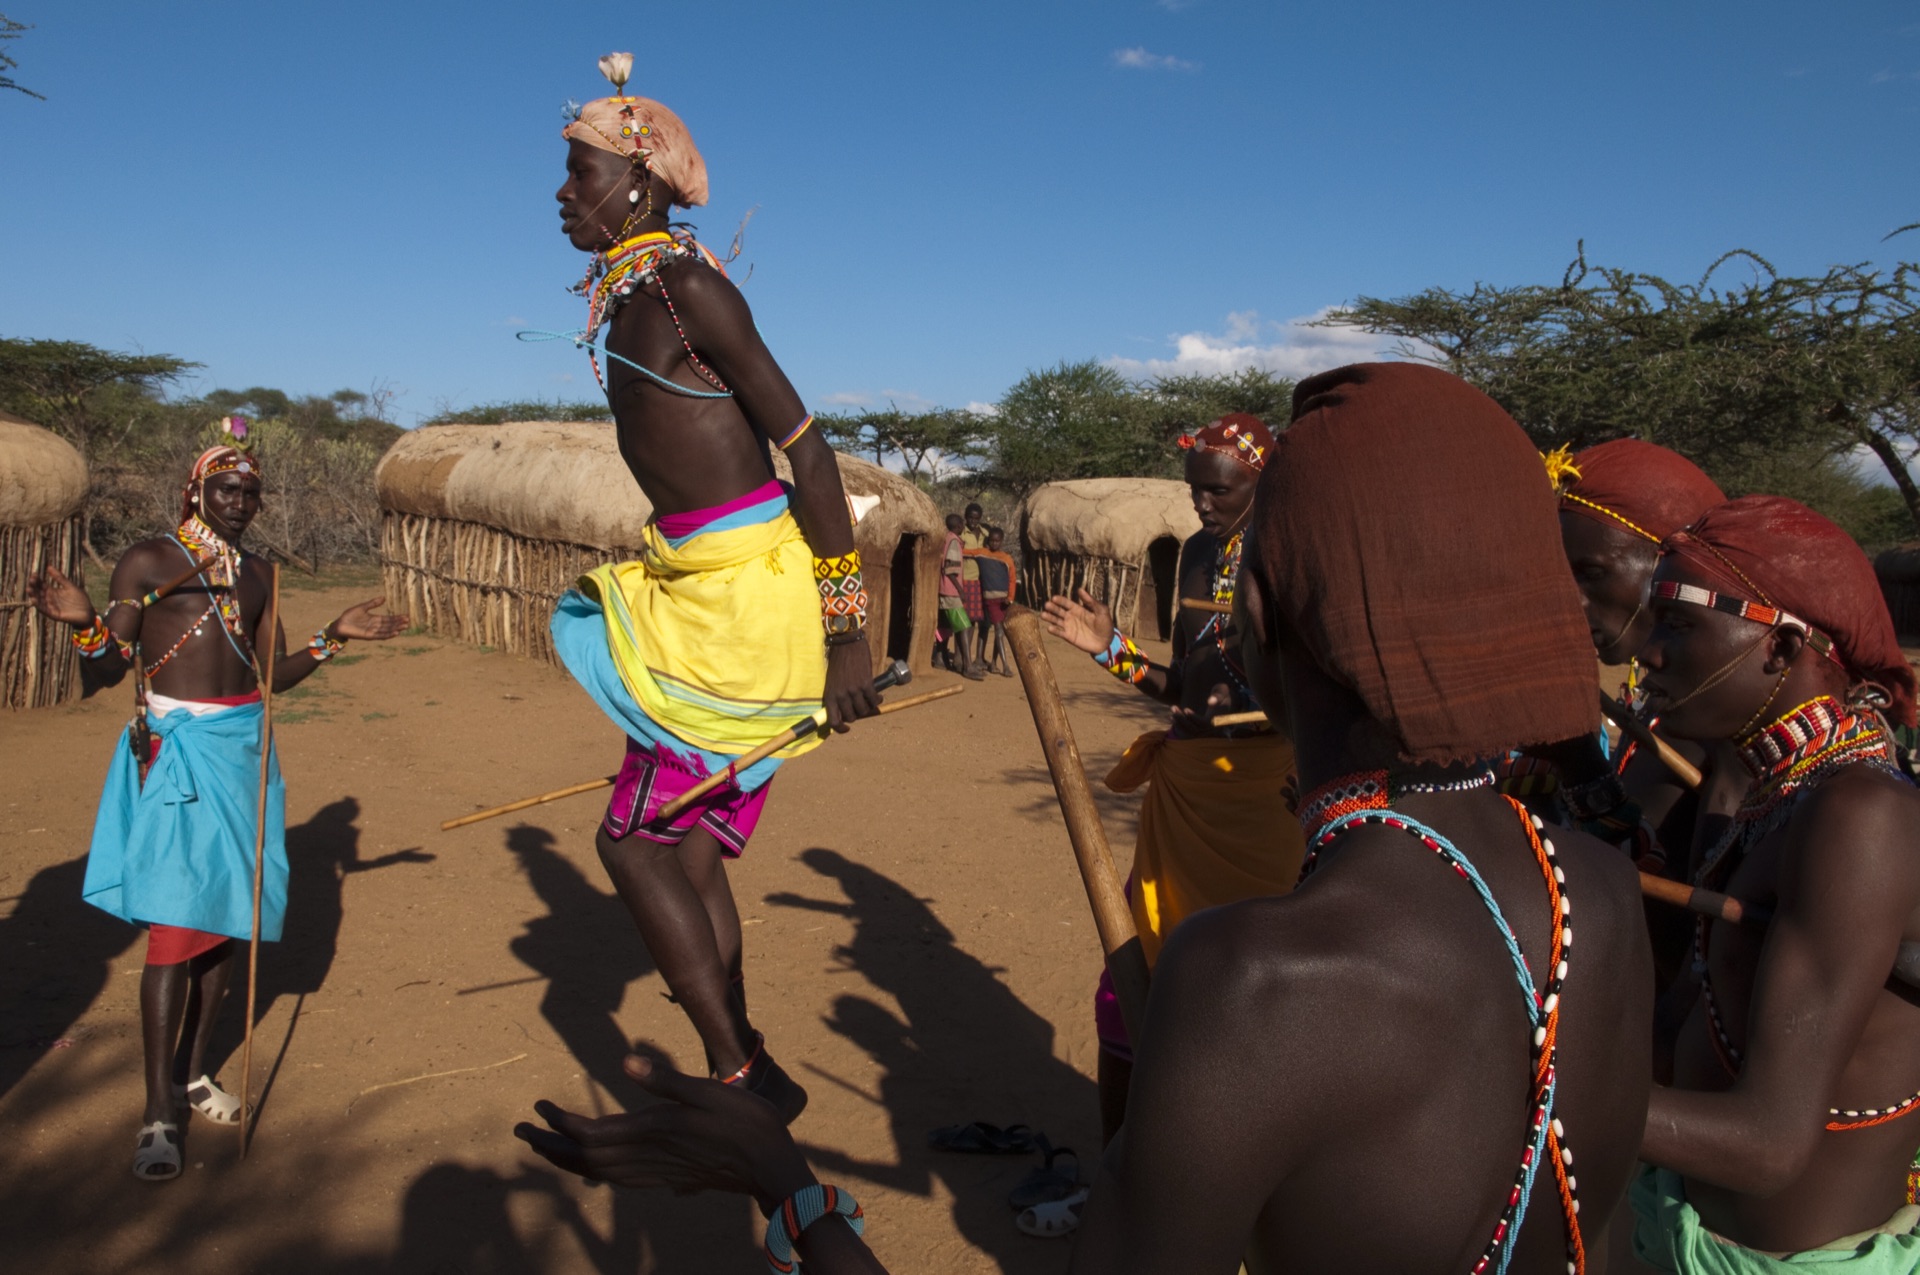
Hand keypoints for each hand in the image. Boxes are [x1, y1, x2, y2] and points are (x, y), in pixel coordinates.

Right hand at [27, 566, 94, 625]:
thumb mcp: (69, 586)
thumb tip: (49, 566)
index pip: (41, 584)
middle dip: (33, 586)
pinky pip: (44, 610)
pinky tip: (34, 600)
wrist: (88, 612)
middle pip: (38, 592)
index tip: (34, 574)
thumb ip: (60, 578)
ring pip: (39, 600)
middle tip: (31, 581)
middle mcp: (49, 598)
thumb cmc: (80, 599)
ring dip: (33, 595)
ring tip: (29, 589)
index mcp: (53, 591)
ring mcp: (51, 606)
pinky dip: (39, 605)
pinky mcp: (53, 614)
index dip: (36, 580)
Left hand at [327, 597, 408, 641]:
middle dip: (399, 623)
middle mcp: (375, 626)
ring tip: (404, 626)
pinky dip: (388, 634)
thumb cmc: (349, 616)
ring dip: (396, 629)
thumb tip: (384, 598)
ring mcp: (373, 631)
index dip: (397, 618)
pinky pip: (381, 635)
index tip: (406, 616)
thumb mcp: (363, 607)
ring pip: (387, 630)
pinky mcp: (369, 636)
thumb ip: (373, 603)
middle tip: (408, 621)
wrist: (339, 624)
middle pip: (390, 625)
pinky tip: (395, 633)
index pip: (389, 619)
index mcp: (375, 619)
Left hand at [514, 1053, 816, 1212]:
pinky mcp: (666, 1179)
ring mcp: (655, 1172)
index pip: (589, 1134)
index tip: (539, 1108)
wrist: (770, 1165)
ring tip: (548, 1148)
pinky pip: (618, 1180)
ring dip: (568, 1161)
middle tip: (524, 1132)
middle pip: (584, 1159)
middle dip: (549, 1147)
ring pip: (598, 1173)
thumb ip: (665, 1079)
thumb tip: (625, 1060)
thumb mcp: (707, 1091)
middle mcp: (646, 1157)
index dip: (558, 1123)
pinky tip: (594, 1169)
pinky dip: (595, 1173)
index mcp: (651, 1131)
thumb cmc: (744, 1122)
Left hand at [823, 635, 879, 732]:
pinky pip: (874, 700)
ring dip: (869, 707)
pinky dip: (877, 700)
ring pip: (864, 710)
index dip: (841, 729)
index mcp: (830, 695)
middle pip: (851, 717)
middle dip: (858, 714)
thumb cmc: (839, 661)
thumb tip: (848, 709)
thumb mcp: (832, 680)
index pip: (833, 721)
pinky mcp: (866, 684)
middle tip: (861, 707)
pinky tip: (878, 696)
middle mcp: (841, 695)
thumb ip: (838, 695)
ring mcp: (853, 690)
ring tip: (871, 700)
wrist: (846, 643)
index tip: (847, 728)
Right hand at [1042, 587, 1113, 654]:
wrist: (1106, 641)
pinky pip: (1060, 633)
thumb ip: (1091, 601)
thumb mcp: (1101, 610)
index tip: (1054, 598)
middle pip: (1059, 611)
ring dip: (1049, 617)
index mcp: (1078, 609)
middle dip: (1052, 608)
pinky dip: (1054, 631)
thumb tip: (1080, 589)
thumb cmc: (1105, 624)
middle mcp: (1071, 617)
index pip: (1066, 603)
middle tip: (1047, 605)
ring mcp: (1069, 627)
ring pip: (1056, 621)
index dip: (1060, 600)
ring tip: (1043, 615)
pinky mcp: (1069, 637)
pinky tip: (1049, 628)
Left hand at [1169, 681, 1235, 735]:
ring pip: (1190, 732)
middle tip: (1173, 707)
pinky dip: (1179, 727)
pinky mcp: (1199, 731)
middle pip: (1195, 729)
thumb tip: (1210, 702)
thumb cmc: (1221, 693)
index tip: (1185, 709)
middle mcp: (1211, 728)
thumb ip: (1218, 694)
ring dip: (1179, 722)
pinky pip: (1188, 733)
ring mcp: (1205, 731)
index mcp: (1217, 719)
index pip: (1204, 723)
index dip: (1194, 718)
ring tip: (1172, 709)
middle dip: (1182, 719)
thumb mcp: (1222, 690)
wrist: (1223, 702)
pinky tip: (1171, 717)